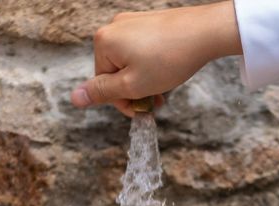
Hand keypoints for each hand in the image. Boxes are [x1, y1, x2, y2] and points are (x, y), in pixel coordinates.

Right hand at [70, 1, 241, 115]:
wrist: (204, 32)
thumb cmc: (169, 60)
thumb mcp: (132, 85)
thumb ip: (102, 92)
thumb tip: (74, 98)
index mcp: (103, 42)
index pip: (102, 83)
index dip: (123, 102)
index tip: (143, 110)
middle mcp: (113, 28)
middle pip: (115, 72)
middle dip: (134, 91)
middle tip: (157, 102)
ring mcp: (131, 22)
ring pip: (129, 64)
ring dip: (144, 82)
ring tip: (164, 89)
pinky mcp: (147, 22)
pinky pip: (141, 51)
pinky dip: (151, 66)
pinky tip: (167, 71)